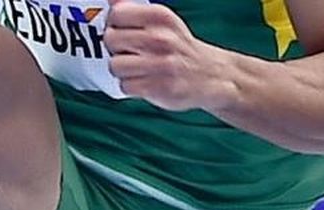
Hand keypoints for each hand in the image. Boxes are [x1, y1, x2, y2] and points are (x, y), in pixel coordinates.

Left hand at [104, 0, 232, 111]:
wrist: (212, 76)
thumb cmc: (182, 49)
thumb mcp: (164, 22)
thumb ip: (135, 11)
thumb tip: (111, 1)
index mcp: (160, 17)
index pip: (116, 14)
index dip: (113, 25)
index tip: (121, 32)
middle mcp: (160, 38)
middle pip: (111, 40)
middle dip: (115, 49)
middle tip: (129, 53)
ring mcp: (161, 64)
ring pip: (115, 65)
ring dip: (122, 70)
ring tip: (137, 69)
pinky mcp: (160, 87)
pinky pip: (126, 85)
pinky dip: (131, 86)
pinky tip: (143, 82)